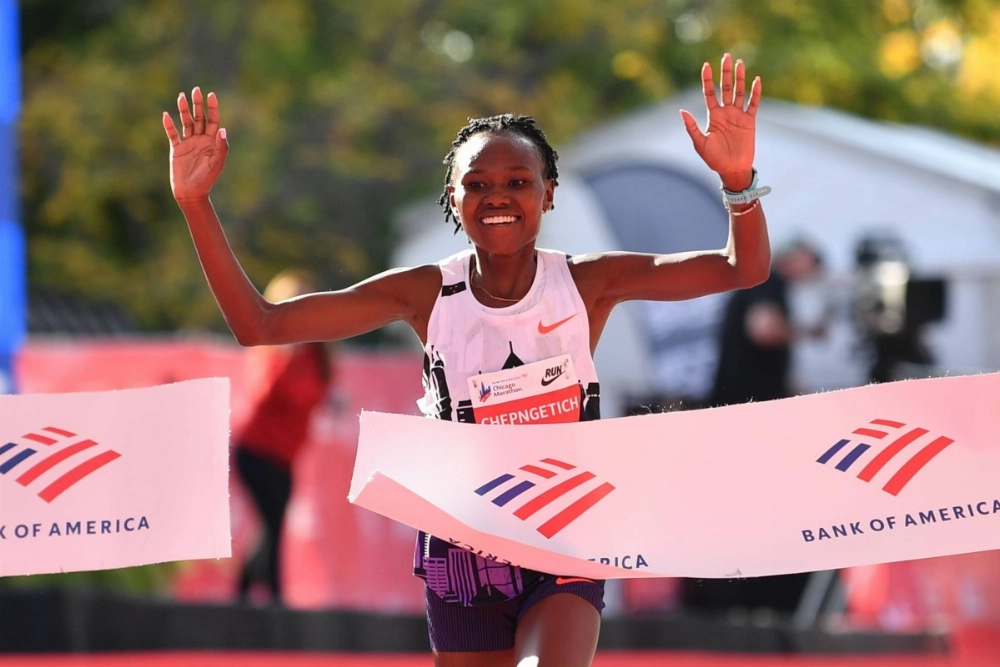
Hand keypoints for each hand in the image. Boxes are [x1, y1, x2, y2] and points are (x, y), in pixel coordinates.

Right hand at [162, 87, 228, 201]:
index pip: (213, 121)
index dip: (213, 108)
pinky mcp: (176, 148)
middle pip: (199, 118)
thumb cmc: (207, 179)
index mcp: (212, 142)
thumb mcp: (217, 163)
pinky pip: (172, 134)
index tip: (211, 95)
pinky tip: (166, 115)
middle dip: (197, 104)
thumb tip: (221, 129)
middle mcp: (200, 139)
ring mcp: (188, 143)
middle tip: (196, 90)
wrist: (191, 192)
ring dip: (183, 110)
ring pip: (186, 122)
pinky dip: (169, 125)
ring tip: (181, 96)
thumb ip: (221, 147)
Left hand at [680, 53, 760, 190]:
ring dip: (740, 78)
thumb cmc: (714, 159)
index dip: (708, 79)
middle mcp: (725, 112)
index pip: (709, 93)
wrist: (732, 169)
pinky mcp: (750, 121)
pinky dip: (755, 93)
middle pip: (725, 88)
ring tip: (740, 62)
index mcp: (713, 116)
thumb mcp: (700, 144)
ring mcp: (738, 115)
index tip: (706, 65)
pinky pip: (753, 104)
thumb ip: (692, 127)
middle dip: (725, 72)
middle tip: (726, 56)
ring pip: (739, 92)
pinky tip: (757, 80)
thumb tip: (682, 111)